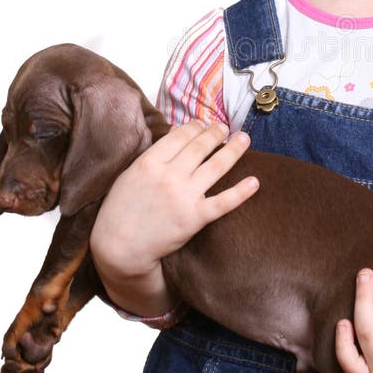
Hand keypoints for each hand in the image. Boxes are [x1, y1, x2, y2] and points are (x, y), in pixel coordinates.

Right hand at [90, 121, 257, 313]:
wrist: (118, 249)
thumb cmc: (119, 211)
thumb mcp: (129, 174)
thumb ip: (152, 155)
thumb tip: (175, 134)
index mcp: (150, 162)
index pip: (180, 135)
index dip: (196, 127)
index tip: (203, 124)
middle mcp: (169, 175)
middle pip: (200, 146)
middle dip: (216, 133)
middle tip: (225, 127)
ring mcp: (183, 196)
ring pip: (216, 166)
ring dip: (234, 149)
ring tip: (244, 138)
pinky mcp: (194, 218)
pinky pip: (223, 201)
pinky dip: (241, 191)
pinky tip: (254, 182)